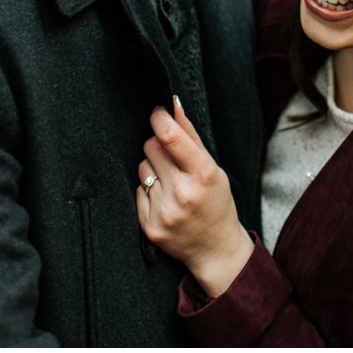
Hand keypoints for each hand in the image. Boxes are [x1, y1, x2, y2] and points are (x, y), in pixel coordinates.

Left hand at [136, 96, 254, 296]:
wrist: (215, 249)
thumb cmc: (216, 202)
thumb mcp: (212, 167)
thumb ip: (191, 136)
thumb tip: (173, 104)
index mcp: (203, 175)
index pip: (170, 137)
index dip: (159, 119)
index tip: (157, 113)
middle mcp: (182, 194)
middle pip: (151, 147)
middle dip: (159, 146)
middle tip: (173, 161)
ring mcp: (164, 212)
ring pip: (142, 168)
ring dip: (153, 170)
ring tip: (171, 184)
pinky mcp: (149, 227)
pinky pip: (136, 191)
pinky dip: (147, 192)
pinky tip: (165, 201)